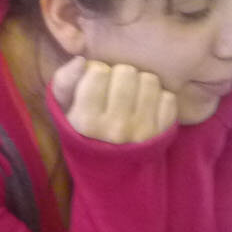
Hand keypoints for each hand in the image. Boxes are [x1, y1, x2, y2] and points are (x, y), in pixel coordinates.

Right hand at [51, 57, 177, 143]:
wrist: (111, 170)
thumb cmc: (84, 131)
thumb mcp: (64, 110)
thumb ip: (64, 82)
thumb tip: (81, 60)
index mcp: (86, 122)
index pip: (98, 71)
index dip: (96, 72)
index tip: (96, 84)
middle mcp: (116, 128)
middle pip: (126, 72)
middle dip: (119, 75)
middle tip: (115, 89)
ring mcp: (142, 132)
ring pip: (150, 80)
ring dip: (140, 83)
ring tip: (131, 96)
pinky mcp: (163, 134)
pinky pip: (168, 98)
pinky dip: (158, 98)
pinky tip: (146, 107)